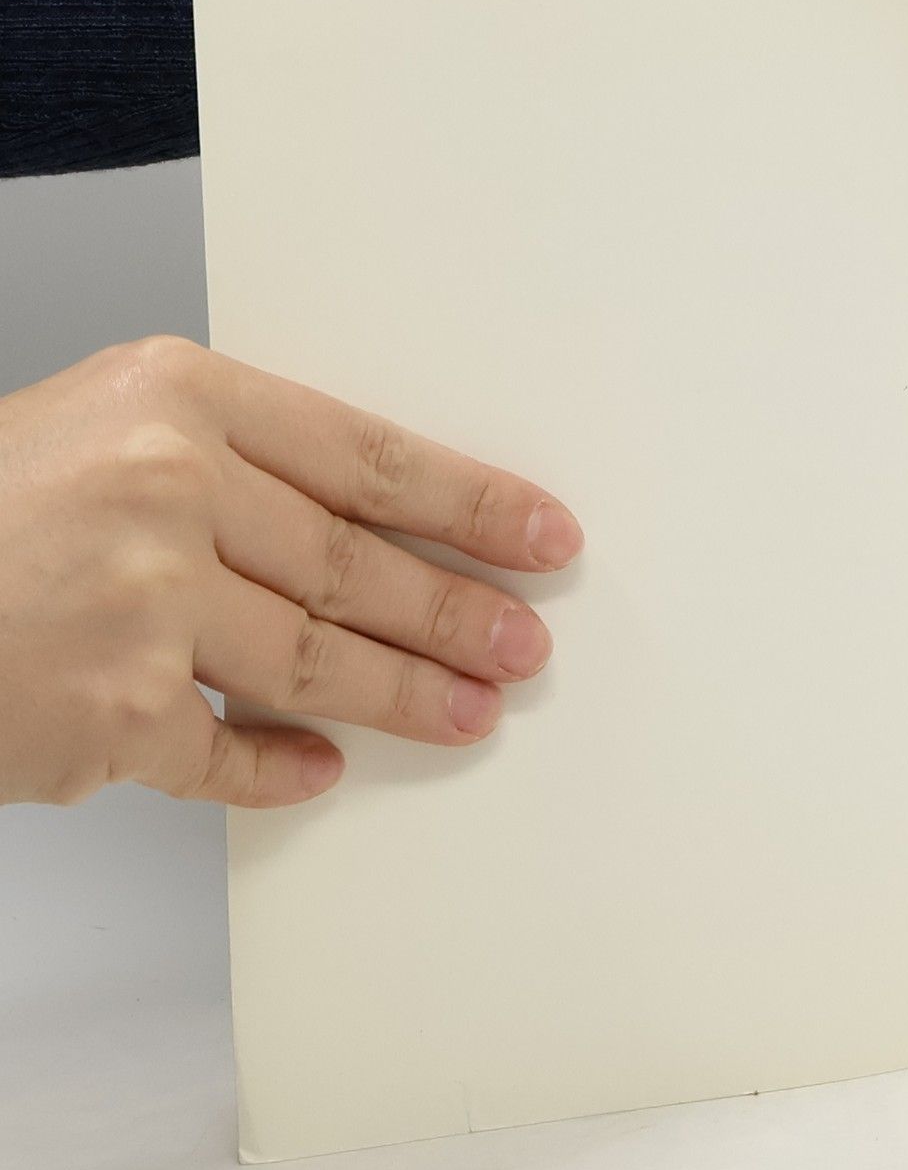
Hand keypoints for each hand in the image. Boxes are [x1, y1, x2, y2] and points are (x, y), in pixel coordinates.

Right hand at [0, 337, 582, 808]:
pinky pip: (228, 752)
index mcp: (180, 397)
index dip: (473, 503)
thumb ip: (235, 468)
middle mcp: (166, 489)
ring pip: (320, 661)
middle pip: (360, 565)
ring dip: (410, 696)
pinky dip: (279, 768)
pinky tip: (319, 772)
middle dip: (460, 613)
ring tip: (472, 710)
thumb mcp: (101, 426)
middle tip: (525, 644)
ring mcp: (138, 605)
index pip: (370, 456)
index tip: (544, 537)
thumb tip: (377, 538)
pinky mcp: (109, 712)